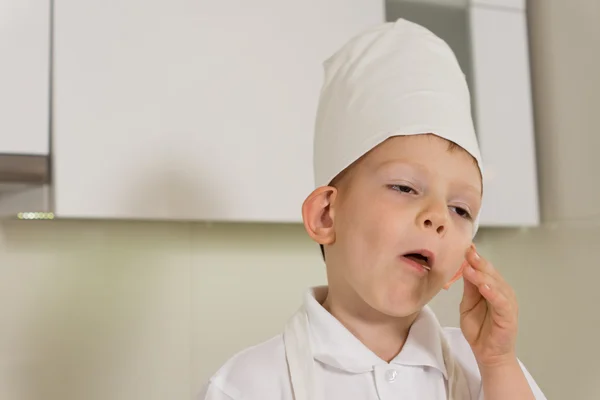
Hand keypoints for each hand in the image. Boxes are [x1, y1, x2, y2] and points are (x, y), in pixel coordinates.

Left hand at [459, 245, 518, 367]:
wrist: (487, 353)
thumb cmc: (479, 328)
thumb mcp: (468, 303)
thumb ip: (469, 287)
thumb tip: (464, 266)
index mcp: (492, 287)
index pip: (484, 269)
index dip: (475, 258)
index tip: (465, 246)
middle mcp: (502, 291)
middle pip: (490, 273)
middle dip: (478, 262)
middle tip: (468, 252)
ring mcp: (506, 303)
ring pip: (495, 285)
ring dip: (483, 276)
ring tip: (470, 268)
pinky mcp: (509, 315)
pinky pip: (501, 302)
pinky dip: (493, 293)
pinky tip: (484, 287)